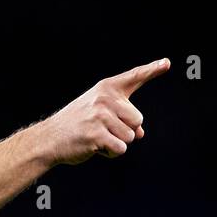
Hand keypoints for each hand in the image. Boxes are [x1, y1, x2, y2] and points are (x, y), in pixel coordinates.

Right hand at [40, 57, 169, 165]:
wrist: (50, 138)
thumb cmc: (77, 124)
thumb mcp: (99, 113)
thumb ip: (123, 117)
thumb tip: (141, 133)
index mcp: (106, 88)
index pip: (134, 76)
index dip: (152, 69)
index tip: (167, 63)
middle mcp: (104, 99)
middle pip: (138, 119)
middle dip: (126, 130)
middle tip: (104, 130)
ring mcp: (100, 116)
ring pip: (131, 137)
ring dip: (118, 143)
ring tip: (98, 138)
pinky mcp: (96, 135)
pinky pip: (120, 149)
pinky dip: (111, 153)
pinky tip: (96, 147)